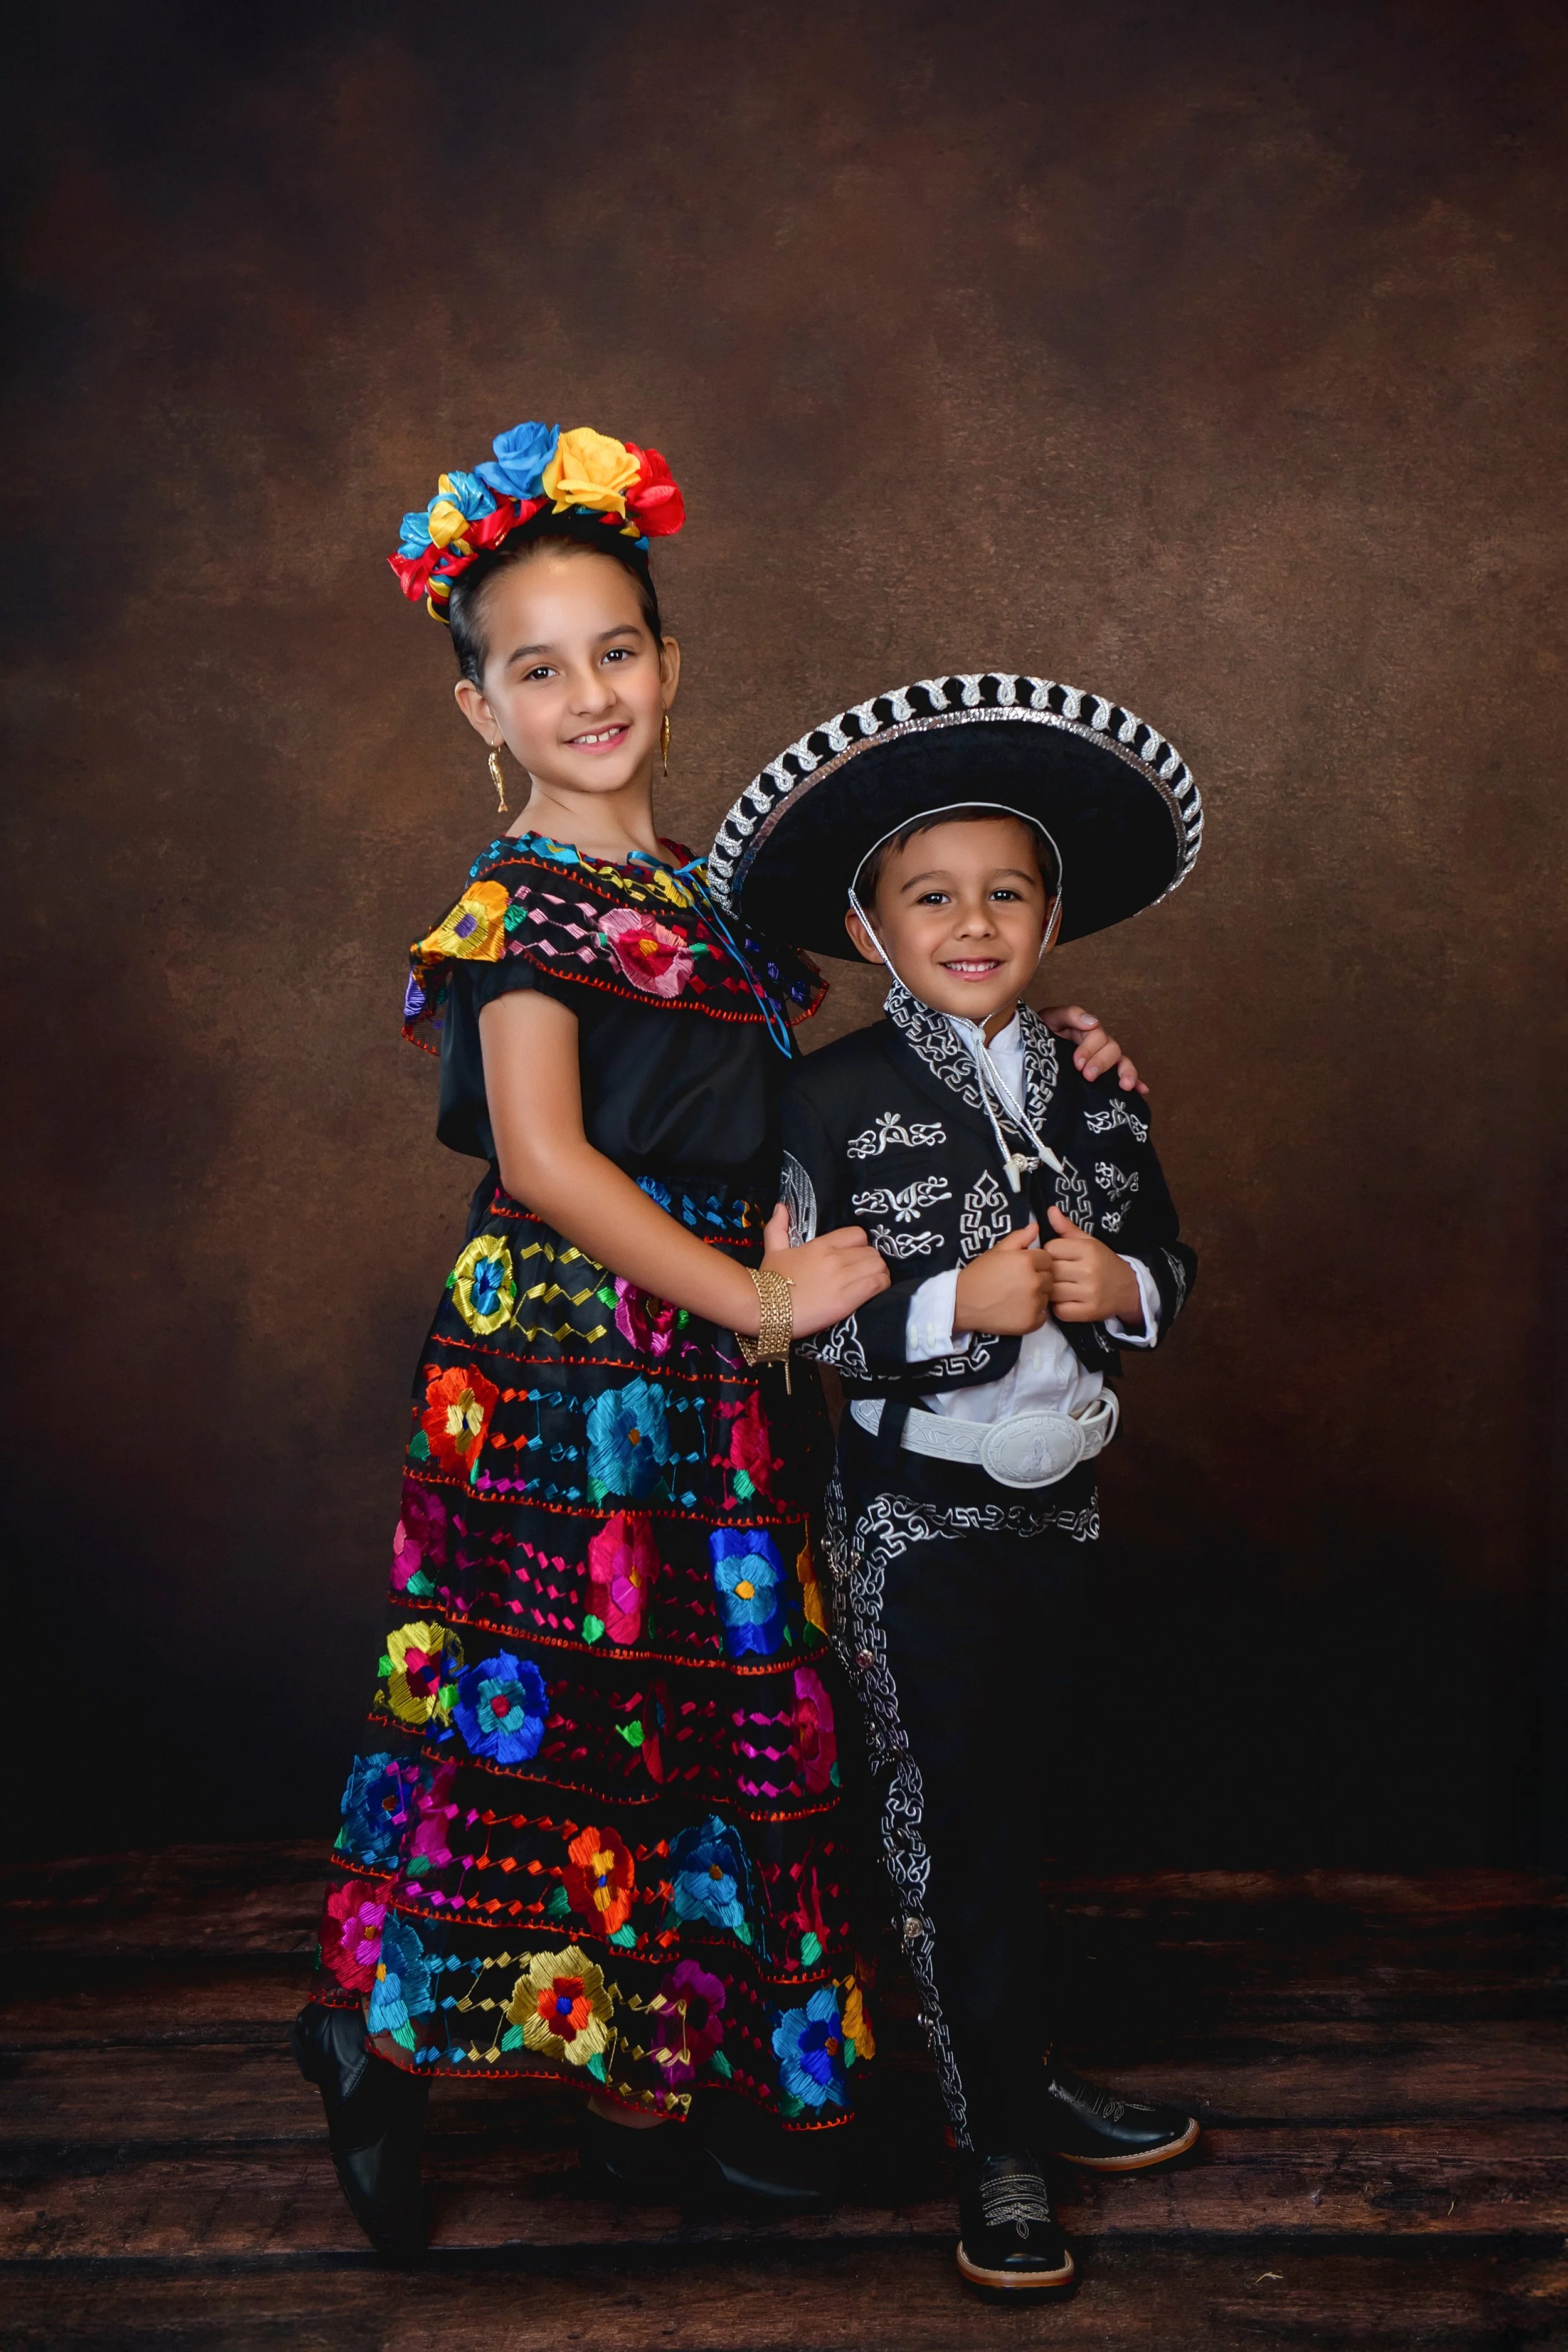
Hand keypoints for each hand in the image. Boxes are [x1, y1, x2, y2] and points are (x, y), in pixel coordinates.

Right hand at [759, 1205, 889, 1335]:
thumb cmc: (768, 1281)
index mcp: (820, 1245)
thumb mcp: (773, 1250)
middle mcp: (834, 1257)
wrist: (763, 1308)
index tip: (857, 1258)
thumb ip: (778, 1227)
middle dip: (873, 1263)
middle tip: (866, 1275)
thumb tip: (781, 1207)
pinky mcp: (847, 1299)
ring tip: (873, 1285)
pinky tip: (875, 1295)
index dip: (862, 1247)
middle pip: (872, 1253)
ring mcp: (841, 1277)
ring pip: (879, 1267)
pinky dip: (881, 1288)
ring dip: (880, 1276)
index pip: (858, 1235)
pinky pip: (876, 1284)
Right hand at [952, 1221, 1053, 1335]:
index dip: (1036, 1262)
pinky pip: (1042, 1315)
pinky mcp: (1032, 1322)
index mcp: (1027, 1261)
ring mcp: (1034, 1304)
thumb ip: (1019, 1237)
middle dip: (1038, 1278)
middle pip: (1050, 1277)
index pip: (1048, 1259)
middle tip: (1018, 1282)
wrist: (962, 1303)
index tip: (1022, 1268)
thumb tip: (1036, 1226)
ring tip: (1016, 1296)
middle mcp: (1034, 1282)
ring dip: (1037, 1295)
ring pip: (1047, 1296)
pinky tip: (1017, 1309)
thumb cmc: (979, 1274)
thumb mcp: (997, 1250)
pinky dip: (1033, 1313)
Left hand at [1038, 1003, 1147, 1094]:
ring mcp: (1102, 1060)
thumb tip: (1093, 1022)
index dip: (1089, 1049)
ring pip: (1122, 1062)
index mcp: (1087, 1031)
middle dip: (1102, 1063)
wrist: (1030, 1052)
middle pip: (1112, 1049)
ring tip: (1125, 1086)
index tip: (1077, 1063)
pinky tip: (1142, 1090)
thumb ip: (1070, 1015)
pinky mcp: (1103, 1075)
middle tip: (1088, 1075)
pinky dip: (1136, 1082)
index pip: (1097, 1036)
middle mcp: (1098, 1045)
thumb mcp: (1052, 1019)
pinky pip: (1123, 1076)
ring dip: (1126, 1072)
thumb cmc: (1041, 1034)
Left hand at [1043, 1207, 1141, 1324]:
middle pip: (1050, 1270)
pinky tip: (1066, 1301)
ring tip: (1060, 1287)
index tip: (1059, 1256)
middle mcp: (1089, 1270)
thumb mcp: (1089, 1242)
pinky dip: (1059, 1308)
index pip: (1051, 1247)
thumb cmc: (1104, 1263)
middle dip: (1049, 1272)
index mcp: (1088, 1250)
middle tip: (1058, 1274)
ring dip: (1052, 1291)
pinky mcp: (1088, 1312)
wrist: (1129, 1289)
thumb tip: (1050, 1210)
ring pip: (1052, 1291)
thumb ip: (1067, 1228)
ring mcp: (1089, 1293)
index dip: (1051, 1252)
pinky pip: (1060, 1311)